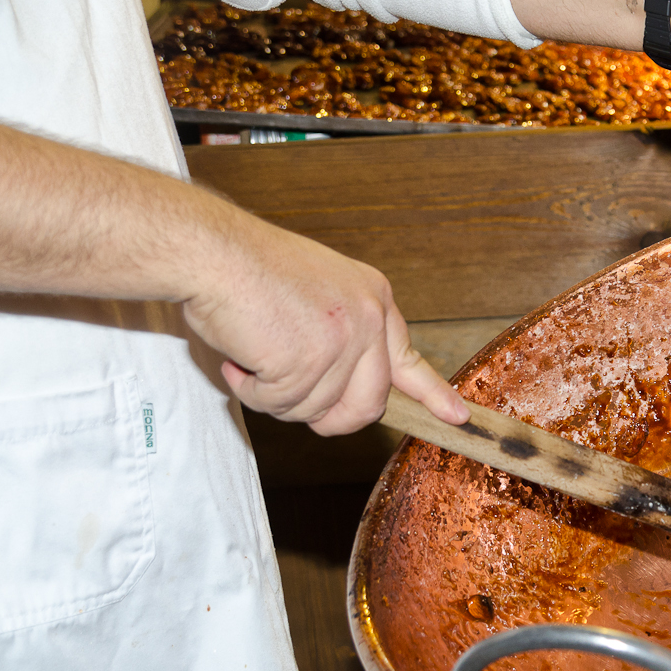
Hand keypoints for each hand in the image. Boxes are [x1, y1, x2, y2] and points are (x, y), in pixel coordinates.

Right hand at [181, 217, 468, 435]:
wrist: (213, 251)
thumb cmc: (250, 270)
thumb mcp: (321, 293)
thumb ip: (344, 338)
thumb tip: (343, 395)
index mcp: (375, 300)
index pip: (410, 360)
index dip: (433, 395)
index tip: (457, 417)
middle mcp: (369, 320)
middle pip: (367, 406)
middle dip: (330, 419)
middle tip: (290, 398)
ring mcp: (342, 342)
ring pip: (314, 410)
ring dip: (275, 395)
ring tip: (254, 352)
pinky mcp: (308, 361)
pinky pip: (277, 405)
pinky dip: (250, 390)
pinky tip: (241, 356)